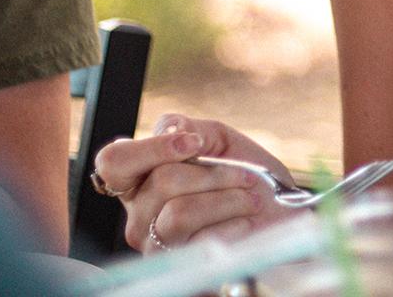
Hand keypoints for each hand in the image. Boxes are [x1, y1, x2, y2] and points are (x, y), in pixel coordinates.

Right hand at [92, 113, 296, 252]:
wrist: (278, 214)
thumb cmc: (246, 174)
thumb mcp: (219, 140)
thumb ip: (190, 127)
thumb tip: (169, 129)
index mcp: (139, 177)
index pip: (114, 161)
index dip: (151, 148)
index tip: (196, 144)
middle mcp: (138, 213)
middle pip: (161, 182)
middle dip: (214, 173)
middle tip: (246, 175)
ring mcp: (154, 242)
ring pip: (181, 212)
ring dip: (228, 198)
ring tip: (252, 198)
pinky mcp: (178, 265)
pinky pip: (200, 239)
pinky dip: (232, 223)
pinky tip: (246, 221)